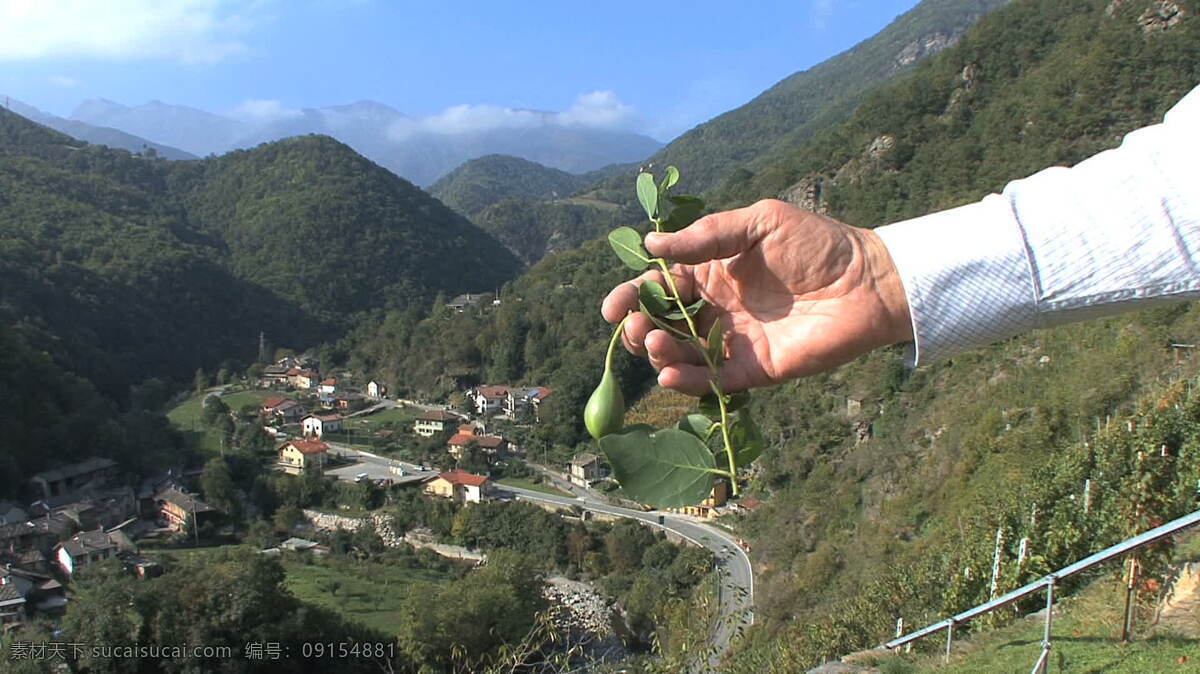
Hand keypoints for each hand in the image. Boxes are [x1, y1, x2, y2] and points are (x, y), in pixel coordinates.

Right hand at [601, 199, 912, 395]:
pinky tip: (670, 374)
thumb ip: (707, 235)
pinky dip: (688, 382)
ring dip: (659, 354)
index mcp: (711, 271)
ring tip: (656, 344)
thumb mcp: (759, 222)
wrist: (868, 281)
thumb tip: (652, 244)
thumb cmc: (816, 243)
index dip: (631, 296)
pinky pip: (712, 382)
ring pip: (680, 355)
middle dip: (639, 328)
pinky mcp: (754, 370)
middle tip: (634, 328)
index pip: (659, 287)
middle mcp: (715, 309)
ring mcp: (732, 341)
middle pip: (661, 325)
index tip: (612, 307)